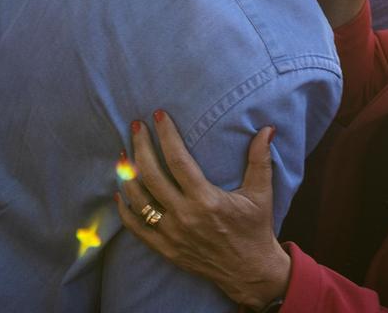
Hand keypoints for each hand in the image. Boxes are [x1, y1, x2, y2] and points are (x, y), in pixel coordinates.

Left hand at [116, 112, 288, 309]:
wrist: (250, 271)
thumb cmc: (255, 228)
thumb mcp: (261, 193)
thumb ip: (260, 159)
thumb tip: (267, 129)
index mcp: (207, 199)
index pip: (178, 160)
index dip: (166, 135)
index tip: (158, 116)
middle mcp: (185, 216)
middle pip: (152, 175)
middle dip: (141, 147)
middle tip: (135, 126)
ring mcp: (172, 234)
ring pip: (139, 200)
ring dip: (127, 174)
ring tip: (123, 153)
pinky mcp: (165, 249)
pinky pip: (136, 228)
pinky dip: (125, 210)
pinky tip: (120, 192)